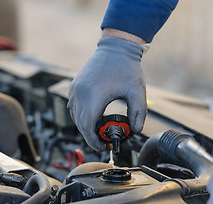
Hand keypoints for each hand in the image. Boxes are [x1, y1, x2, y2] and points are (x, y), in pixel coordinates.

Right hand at [68, 36, 146, 150]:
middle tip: (104, 142)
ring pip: (75, 117)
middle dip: (91, 136)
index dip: (93, 141)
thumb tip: (136, 130)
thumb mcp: (137, 92)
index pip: (88, 127)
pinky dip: (81, 117)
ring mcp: (75, 89)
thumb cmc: (126, 67)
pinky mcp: (75, 86)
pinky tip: (92, 118)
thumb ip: (138, 113)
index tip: (103, 147)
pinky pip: (74, 107)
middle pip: (80, 124)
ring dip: (85, 127)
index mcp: (93, 97)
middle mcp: (80, 94)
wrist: (116, 47)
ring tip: (99, 131)